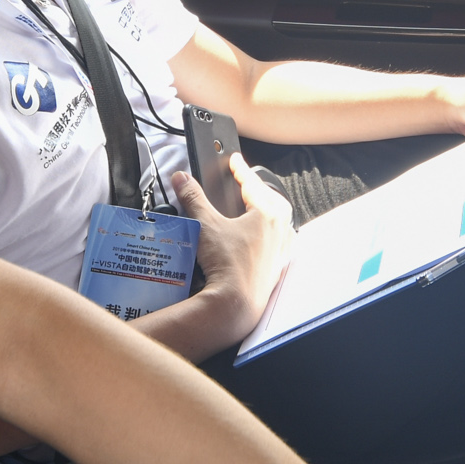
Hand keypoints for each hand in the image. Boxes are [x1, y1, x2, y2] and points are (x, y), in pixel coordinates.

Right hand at [173, 160, 290, 318]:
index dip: (240, 169)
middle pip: (272, 200)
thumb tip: (182, 179)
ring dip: (267, 213)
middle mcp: (281, 230)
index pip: (253, 183)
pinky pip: (278, 243)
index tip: (235, 160)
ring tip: (252, 210)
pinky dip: (268, 235)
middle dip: (258, 190)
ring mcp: (282, 250)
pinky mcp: (277, 267)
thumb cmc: (228, 265)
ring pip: (279, 222)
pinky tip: (256, 240)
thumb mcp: (206, 225)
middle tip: (244, 184)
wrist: (236, 303)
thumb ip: (193, 199)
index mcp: (269, 214)